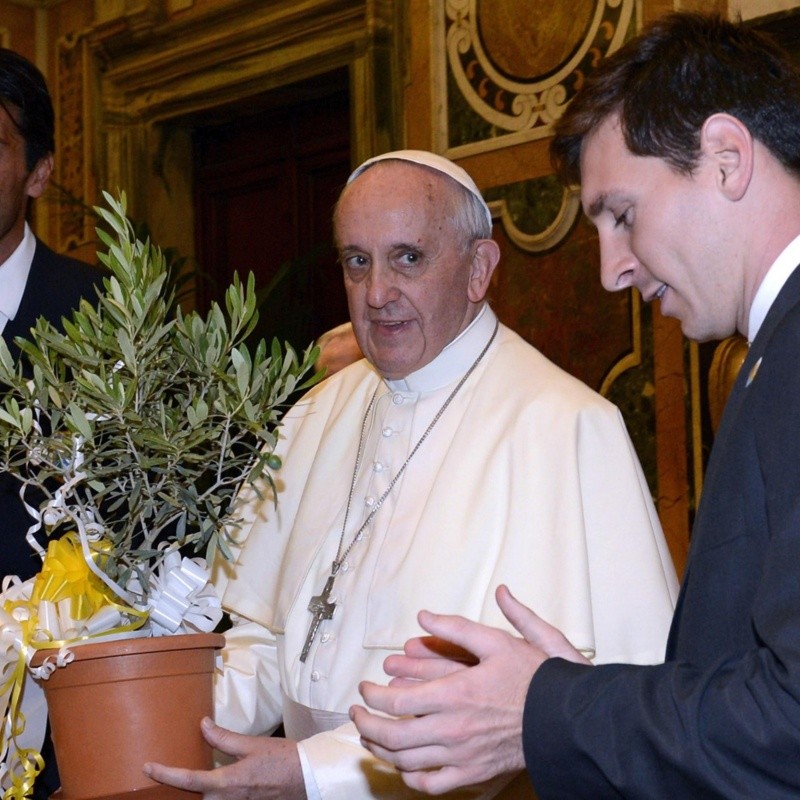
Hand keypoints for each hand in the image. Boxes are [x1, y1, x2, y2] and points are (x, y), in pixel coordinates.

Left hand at [143, 717, 305, 799]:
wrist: (309, 778)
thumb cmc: (284, 759)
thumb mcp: (253, 745)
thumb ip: (225, 738)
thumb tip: (203, 725)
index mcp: (228, 782)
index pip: (189, 780)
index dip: (165, 774)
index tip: (148, 767)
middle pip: (196, 797)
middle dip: (180, 787)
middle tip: (164, 772)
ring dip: (198, 790)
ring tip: (185, 777)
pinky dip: (214, 793)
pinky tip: (212, 784)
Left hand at [350, 585, 590, 794]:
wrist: (566, 720)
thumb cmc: (532, 678)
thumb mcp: (496, 641)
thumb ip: (456, 627)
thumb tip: (424, 616)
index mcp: (454, 694)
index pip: (394, 701)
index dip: (371, 697)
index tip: (364, 689)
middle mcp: (452, 729)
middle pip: (392, 735)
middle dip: (365, 725)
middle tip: (356, 714)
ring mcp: (461, 756)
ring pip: (406, 761)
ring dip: (380, 750)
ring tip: (369, 737)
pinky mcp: (473, 775)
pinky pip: (432, 785)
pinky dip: (410, 778)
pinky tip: (403, 766)